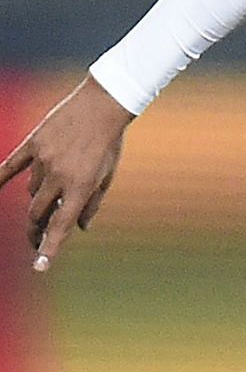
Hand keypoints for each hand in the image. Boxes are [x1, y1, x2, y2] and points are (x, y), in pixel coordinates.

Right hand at [0, 77, 133, 271]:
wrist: (102, 105)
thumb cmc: (109, 142)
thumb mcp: (107, 175)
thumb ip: (92, 203)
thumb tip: (80, 228)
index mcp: (81, 186)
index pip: (61, 225)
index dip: (49, 248)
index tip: (39, 265)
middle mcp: (59, 176)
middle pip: (37, 212)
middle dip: (35, 229)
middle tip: (35, 239)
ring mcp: (43, 159)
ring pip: (31, 190)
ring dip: (37, 198)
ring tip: (48, 198)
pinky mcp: (33, 144)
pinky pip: (10, 166)